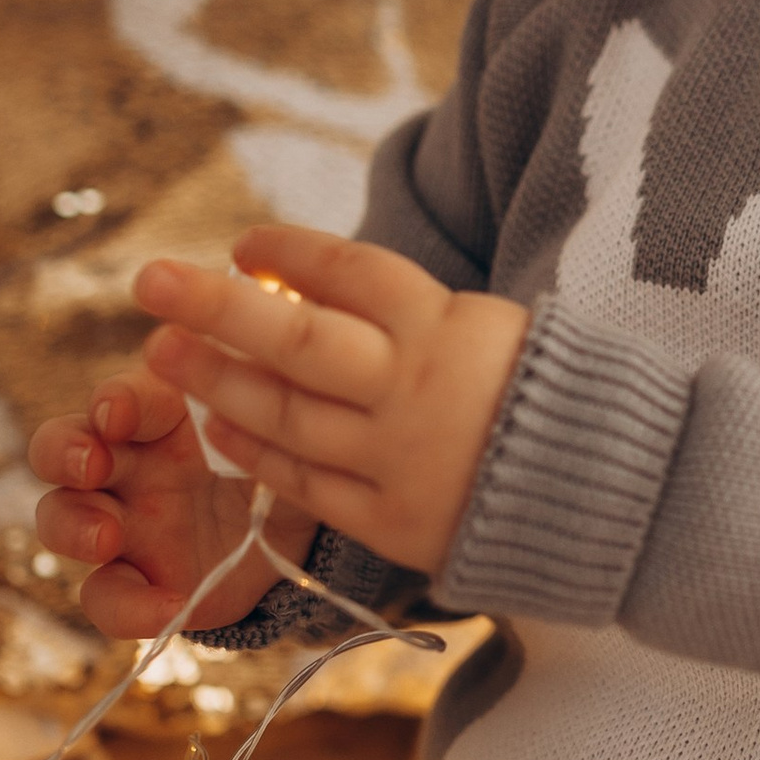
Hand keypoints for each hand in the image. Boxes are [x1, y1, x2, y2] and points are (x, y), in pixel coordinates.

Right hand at [28, 371, 266, 642]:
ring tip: (106, 538)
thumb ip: (261, 404)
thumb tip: (257, 373)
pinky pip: (105, 597)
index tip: (116, 413)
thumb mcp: (278, 430)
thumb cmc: (275, 457)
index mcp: (160, 412)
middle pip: (59, 449)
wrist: (294, 531)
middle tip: (90, 465)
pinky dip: (127, 607)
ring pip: (60, 519)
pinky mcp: (134, 580)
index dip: (114, 401)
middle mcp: (125, 463)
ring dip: (71, 526)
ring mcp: (121, 522)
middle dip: (63, 453)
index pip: (122, 397)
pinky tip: (170, 608)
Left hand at [135, 227, 529, 578]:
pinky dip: (256, 453)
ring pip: (285, 414)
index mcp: (446, 326)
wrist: (610, 496)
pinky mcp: (391, 519)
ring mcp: (397, 458)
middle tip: (149, 280)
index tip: (242, 240)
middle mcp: (413, 388)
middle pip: (295, 339)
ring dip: (216, 381)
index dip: (289, 252)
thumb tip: (310, 276)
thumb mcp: (492, 326)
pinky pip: (306, 482)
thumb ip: (409, 310)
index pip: (349, 274)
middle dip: (215, 307)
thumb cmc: (546, 394)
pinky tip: (217, 426)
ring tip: (163, 351)